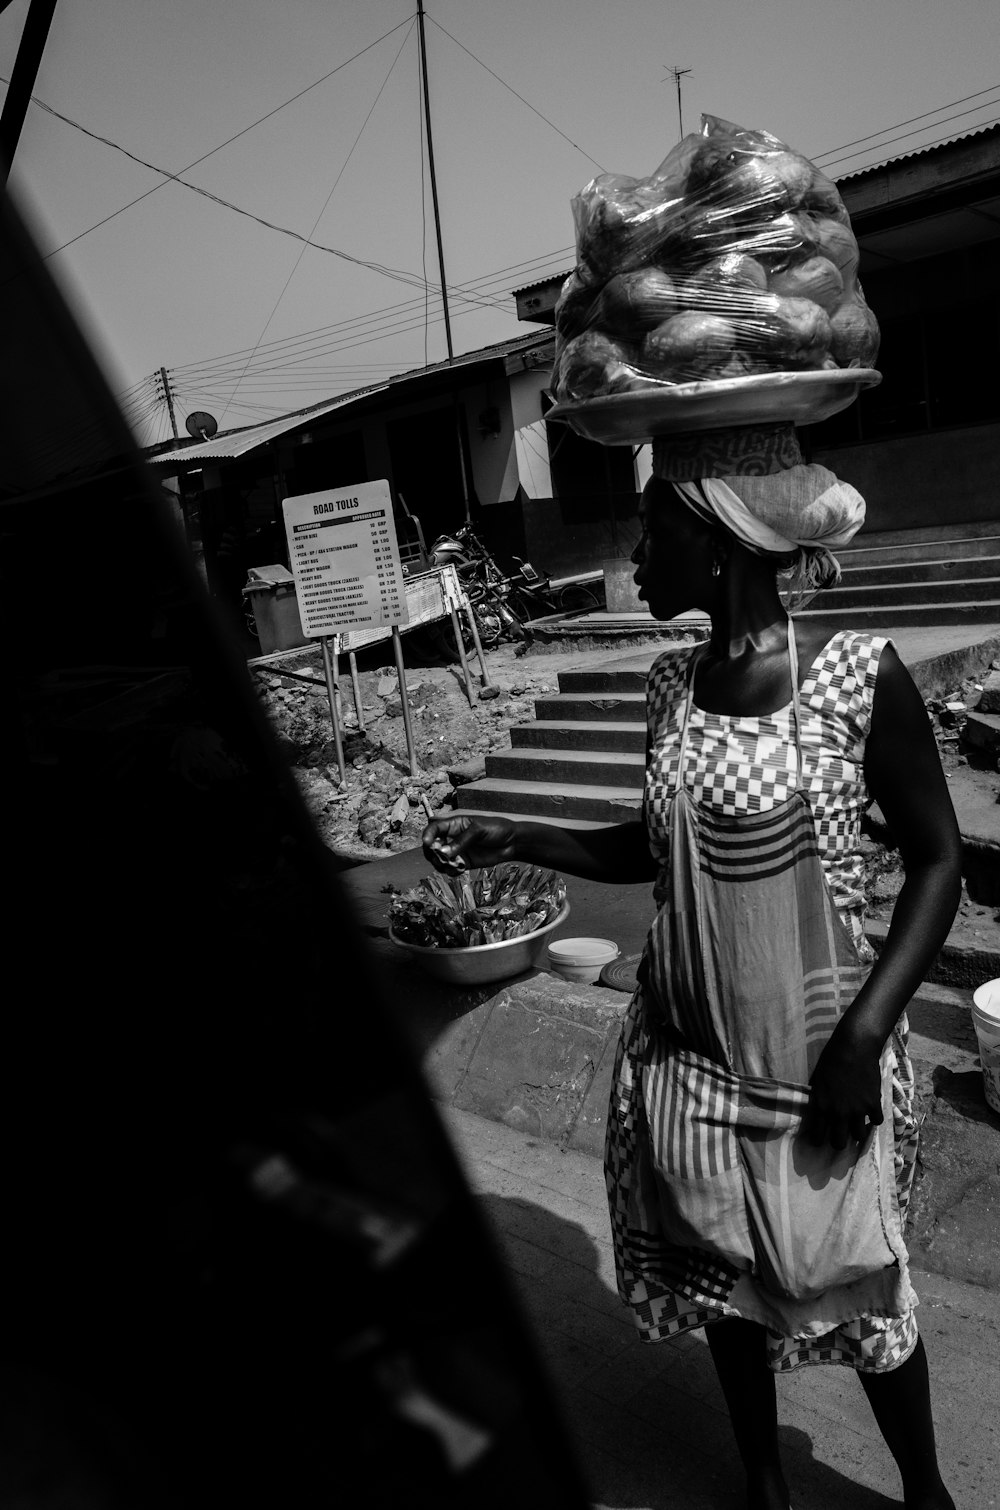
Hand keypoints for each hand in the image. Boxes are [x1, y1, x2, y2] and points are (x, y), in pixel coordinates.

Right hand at [422, 815, 517, 873]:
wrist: (512, 842)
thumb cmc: (496, 829)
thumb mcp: (479, 830)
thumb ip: (461, 841)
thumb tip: (443, 853)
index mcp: (454, 824)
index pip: (434, 828)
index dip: (428, 835)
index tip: (427, 843)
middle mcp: (452, 838)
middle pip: (432, 846)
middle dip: (432, 853)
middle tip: (440, 859)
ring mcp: (457, 851)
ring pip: (439, 859)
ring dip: (440, 864)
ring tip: (451, 866)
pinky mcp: (463, 863)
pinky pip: (451, 869)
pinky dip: (451, 871)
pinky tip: (459, 870)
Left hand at [801, 1028, 883, 1150]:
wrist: (854, 1047)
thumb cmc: (831, 1059)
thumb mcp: (817, 1079)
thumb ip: (819, 1098)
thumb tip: (818, 1110)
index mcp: (822, 1106)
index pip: (818, 1136)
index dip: (818, 1141)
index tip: (820, 1141)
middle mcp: (839, 1113)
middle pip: (839, 1144)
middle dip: (839, 1142)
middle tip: (841, 1137)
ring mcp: (858, 1110)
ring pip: (859, 1136)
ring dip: (858, 1131)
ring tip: (857, 1124)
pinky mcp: (874, 1104)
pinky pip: (877, 1122)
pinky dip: (874, 1118)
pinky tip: (871, 1111)